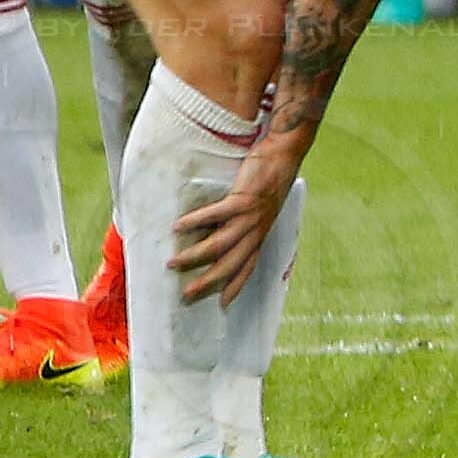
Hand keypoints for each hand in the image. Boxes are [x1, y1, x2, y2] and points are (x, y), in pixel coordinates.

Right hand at [172, 124, 311, 303]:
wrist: (286, 152)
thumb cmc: (270, 178)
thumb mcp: (261, 207)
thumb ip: (243, 222)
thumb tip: (219, 231)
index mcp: (260, 233)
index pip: (249, 266)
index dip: (237, 285)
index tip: (223, 304)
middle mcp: (256, 229)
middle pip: (231, 263)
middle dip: (208, 281)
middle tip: (186, 294)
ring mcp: (250, 216)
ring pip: (220, 244)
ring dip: (194, 256)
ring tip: (172, 263)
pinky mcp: (243, 199)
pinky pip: (215, 215)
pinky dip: (195, 221)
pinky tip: (177, 226)